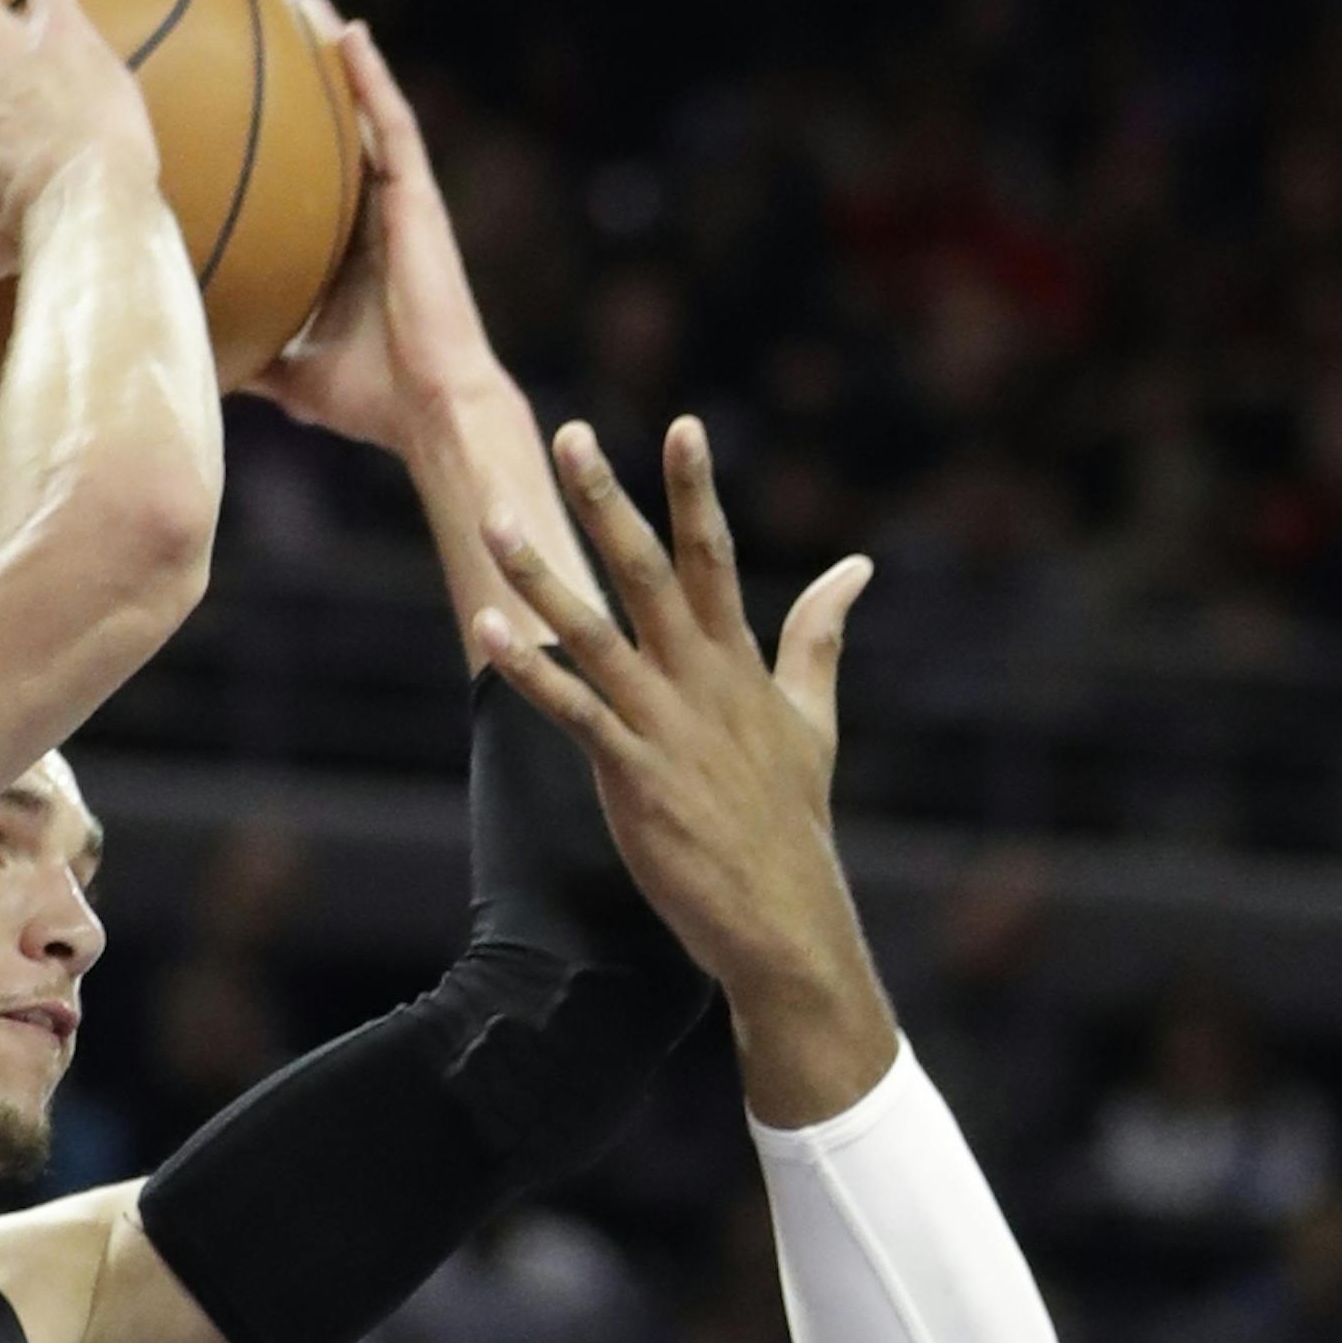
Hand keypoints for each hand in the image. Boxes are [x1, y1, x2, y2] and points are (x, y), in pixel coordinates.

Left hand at [249, 20, 500, 455]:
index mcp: (350, 252)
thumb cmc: (372, 399)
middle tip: (269, 25)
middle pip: (339, 132)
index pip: (313, 182)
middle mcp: (376, 218)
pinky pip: (394, 125)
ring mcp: (400, 204)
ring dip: (340, 57)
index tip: (241, 102)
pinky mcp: (419, 199)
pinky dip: (371, 78)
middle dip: (310, 79)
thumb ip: (253, 356)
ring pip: (368, 112)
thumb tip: (193, 360)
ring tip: (307, 0)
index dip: (286, 140)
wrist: (432, 409)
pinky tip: (346, 32)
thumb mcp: (291, 374)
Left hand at [473, 418, 878, 1011]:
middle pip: (649, 571)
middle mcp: (700, 680)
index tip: (681, 425)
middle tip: (569, 434)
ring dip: (540, 574)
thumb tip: (855, 566)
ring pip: (593, 631)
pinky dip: (526, 671)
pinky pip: (569, 710)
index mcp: (739, 662)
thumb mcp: (812, 717)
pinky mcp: (631, 773)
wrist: (784, 917)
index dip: (695, 489)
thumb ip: (820, 636)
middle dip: (607, 500)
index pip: (714, 555)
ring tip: (496, 519)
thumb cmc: (791, 821)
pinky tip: (486, 632)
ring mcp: (663, 725)